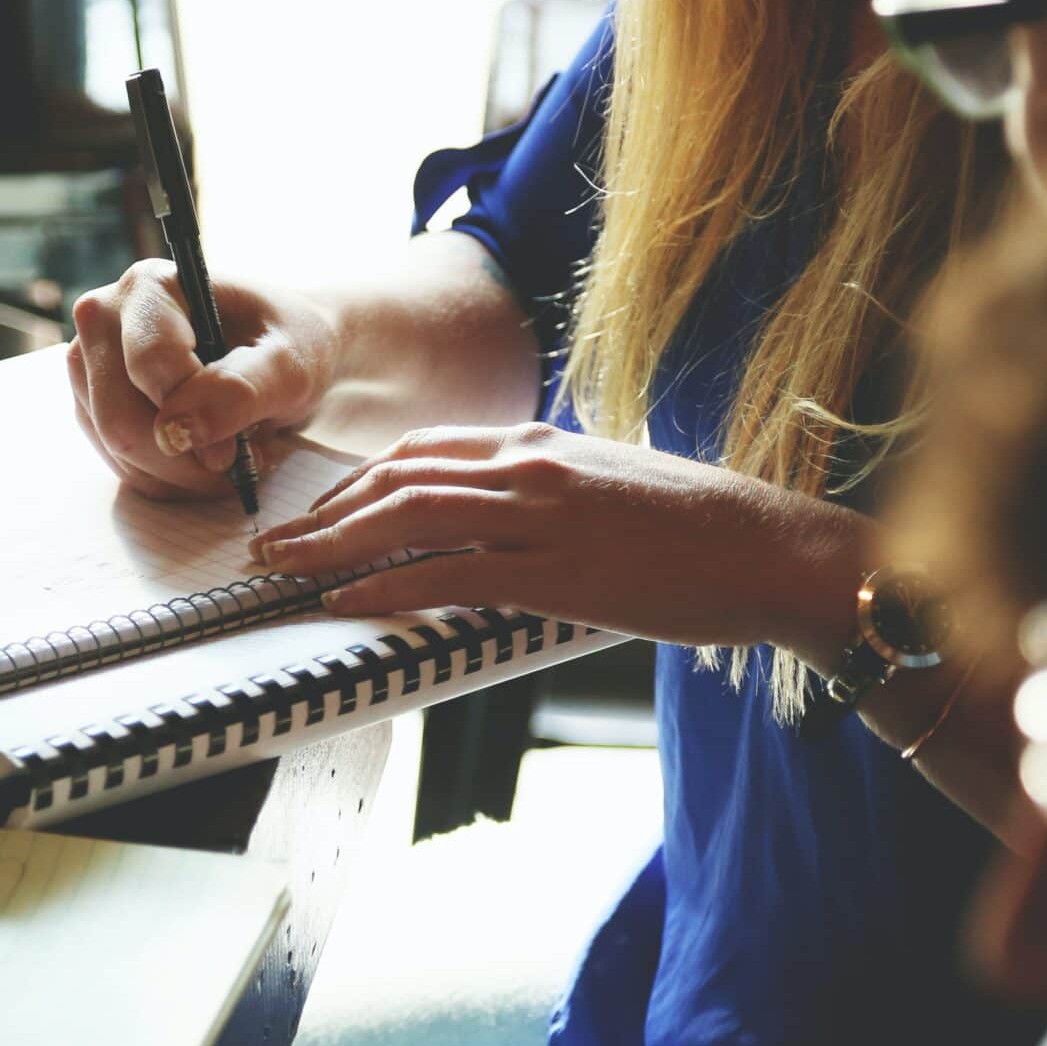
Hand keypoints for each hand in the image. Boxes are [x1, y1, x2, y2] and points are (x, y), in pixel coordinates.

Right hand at [66, 258, 338, 500]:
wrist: (281, 352)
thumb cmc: (289, 344)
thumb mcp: (289, 364)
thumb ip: (240, 389)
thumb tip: (178, 431)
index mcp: (150, 286)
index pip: (149, 365)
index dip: (195, 416)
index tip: (237, 447)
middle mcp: (105, 319)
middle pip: (119, 418)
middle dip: (184, 458)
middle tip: (239, 461)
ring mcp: (91, 366)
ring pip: (117, 450)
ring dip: (181, 473)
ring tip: (231, 455)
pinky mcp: (94, 406)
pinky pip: (121, 465)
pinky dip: (170, 479)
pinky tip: (206, 460)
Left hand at [248, 423, 869, 651]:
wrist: (773, 549)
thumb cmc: (702, 530)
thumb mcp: (610, 487)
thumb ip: (547, 493)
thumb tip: (501, 520)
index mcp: (540, 443)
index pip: (422, 451)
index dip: (357, 482)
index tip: (319, 511)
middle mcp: (530, 466)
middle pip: (397, 478)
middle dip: (324, 513)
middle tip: (273, 544)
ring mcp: (540, 514)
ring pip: (407, 517)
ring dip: (331, 546)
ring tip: (285, 571)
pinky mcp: (557, 570)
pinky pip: (448, 574)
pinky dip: (385, 587)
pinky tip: (345, 603)